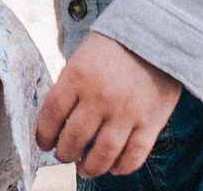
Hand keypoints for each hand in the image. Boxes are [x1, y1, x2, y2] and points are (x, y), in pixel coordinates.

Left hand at [36, 32, 180, 177]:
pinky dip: (122, 167)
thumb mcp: (83, 56)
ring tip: (84, 168)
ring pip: (103, 154)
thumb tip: (57, 120)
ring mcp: (126, 112)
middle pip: (74, 138)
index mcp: (77, 76)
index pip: (52, 114)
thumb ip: (71, 86)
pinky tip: (114, 167)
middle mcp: (100, 96)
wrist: (159, 33)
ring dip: (90, 167)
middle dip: (64, 154)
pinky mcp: (151, 122)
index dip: (44, 135)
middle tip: (64, 156)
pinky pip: (134, 155)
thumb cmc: (115, 45)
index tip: (43, 143)